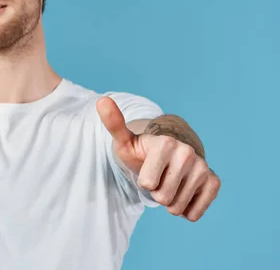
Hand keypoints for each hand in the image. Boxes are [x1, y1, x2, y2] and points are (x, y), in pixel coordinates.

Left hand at [96, 96, 220, 221]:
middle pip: (163, 198)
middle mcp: (188, 153)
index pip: (148, 184)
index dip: (143, 181)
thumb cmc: (142, 151)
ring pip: (177, 208)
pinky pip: (193, 214)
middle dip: (156, 193)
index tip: (147, 168)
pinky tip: (182, 192)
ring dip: (169, 202)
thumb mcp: (125, 141)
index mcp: (166, 143)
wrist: (167, 155)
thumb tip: (102, 100)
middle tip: (158, 177)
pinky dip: (184, 210)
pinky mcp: (214, 182)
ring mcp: (203, 167)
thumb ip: (113, 124)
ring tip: (169, 183)